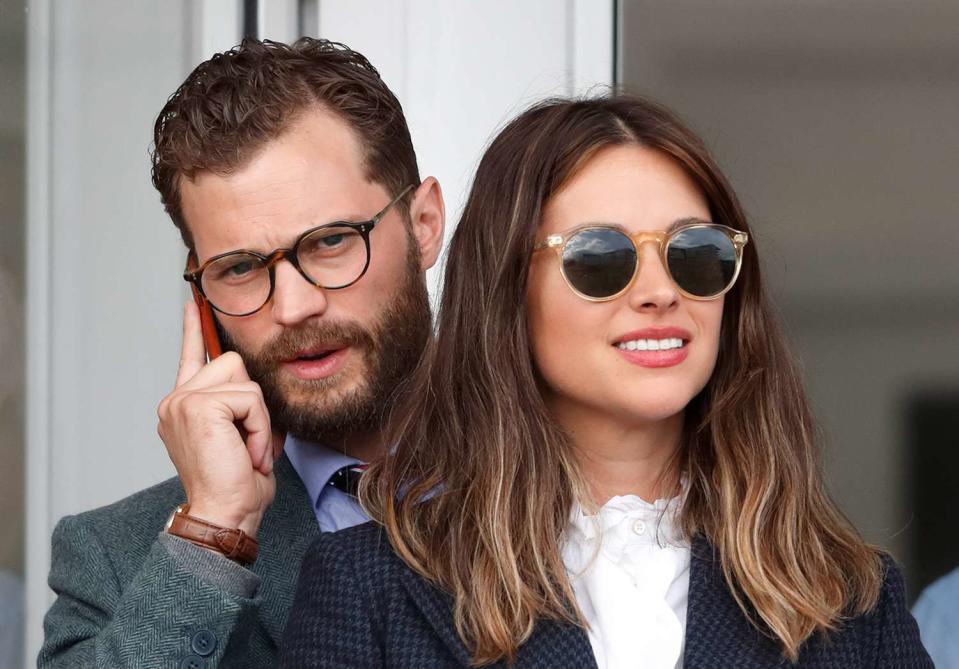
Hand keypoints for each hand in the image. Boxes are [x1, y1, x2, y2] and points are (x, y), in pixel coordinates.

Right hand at [157, 301, 284, 537]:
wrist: (224, 515)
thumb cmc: (236, 486)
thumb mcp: (241, 439)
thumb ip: (241, 409)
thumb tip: (255, 389)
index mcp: (183, 406)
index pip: (190, 357)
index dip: (193, 329)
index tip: (194, 302)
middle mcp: (177, 401)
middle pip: (233, 363)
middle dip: (253, 403)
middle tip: (248, 444)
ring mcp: (183, 402)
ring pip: (245, 382)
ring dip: (259, 420)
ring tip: (248, 451)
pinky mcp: (199, 406)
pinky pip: (251, 400)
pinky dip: (260, 429)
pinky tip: (247, 453)